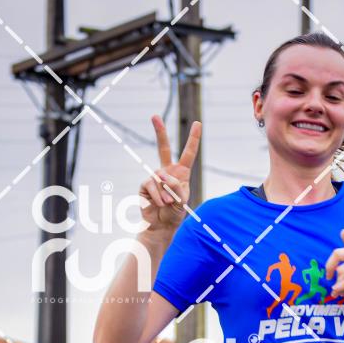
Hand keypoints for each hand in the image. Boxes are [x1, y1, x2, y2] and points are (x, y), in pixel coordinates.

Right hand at [138, 115, 201, 232]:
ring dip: (166, 192)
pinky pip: (151, 184)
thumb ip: (176, 186)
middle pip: (163, 148)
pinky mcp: (145, 185)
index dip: (193, 139)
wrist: (161, 226)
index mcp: (181, 173)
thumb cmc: (175, 213)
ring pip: (160, 176)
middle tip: (154, 116)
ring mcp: (155, 177)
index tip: (197, 123)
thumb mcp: (183, 200)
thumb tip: (162, 175)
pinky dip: (157, 195)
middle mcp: (167, 172)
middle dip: (159, 132)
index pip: (189, 153)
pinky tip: (159, 204)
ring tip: (168, 204)